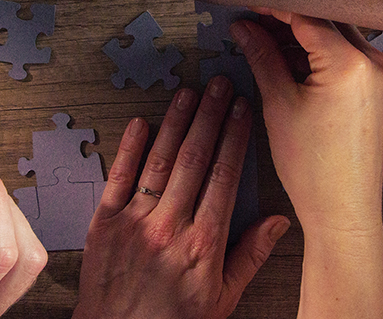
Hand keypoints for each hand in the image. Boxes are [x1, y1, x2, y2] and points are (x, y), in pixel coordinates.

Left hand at [73, 80, 288, 318]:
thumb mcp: (223, 299)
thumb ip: (250, 256)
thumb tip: (278, 221)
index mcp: (204, 243)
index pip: (224, 175)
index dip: (235, 136)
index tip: (242, 109)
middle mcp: (170, 227)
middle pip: (195, 158)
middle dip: (210, 116)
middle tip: (220, 84)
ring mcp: (135, 222)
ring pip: (160, 160)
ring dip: (176, 122)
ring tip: (189, 93)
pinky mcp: (104, 223)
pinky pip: (119, 177)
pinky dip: (130, 148)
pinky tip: (141, 122)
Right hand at [232, 12, 382, 317]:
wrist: (344, 211)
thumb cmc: (311, 165)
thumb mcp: (279, 104)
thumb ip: (263, 56)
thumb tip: (243, 26)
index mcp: (350, 63)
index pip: (308, 16)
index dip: (274, 6)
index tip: (246, 2)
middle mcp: (373, 61)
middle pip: (326, 20)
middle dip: (288, 16)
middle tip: (252, 17)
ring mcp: (379, 74)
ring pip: (336, 35)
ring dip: (302, 34)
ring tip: (263, 37)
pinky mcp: (376, 87)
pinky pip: (345, 55)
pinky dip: (317, 52)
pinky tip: (287, 55)